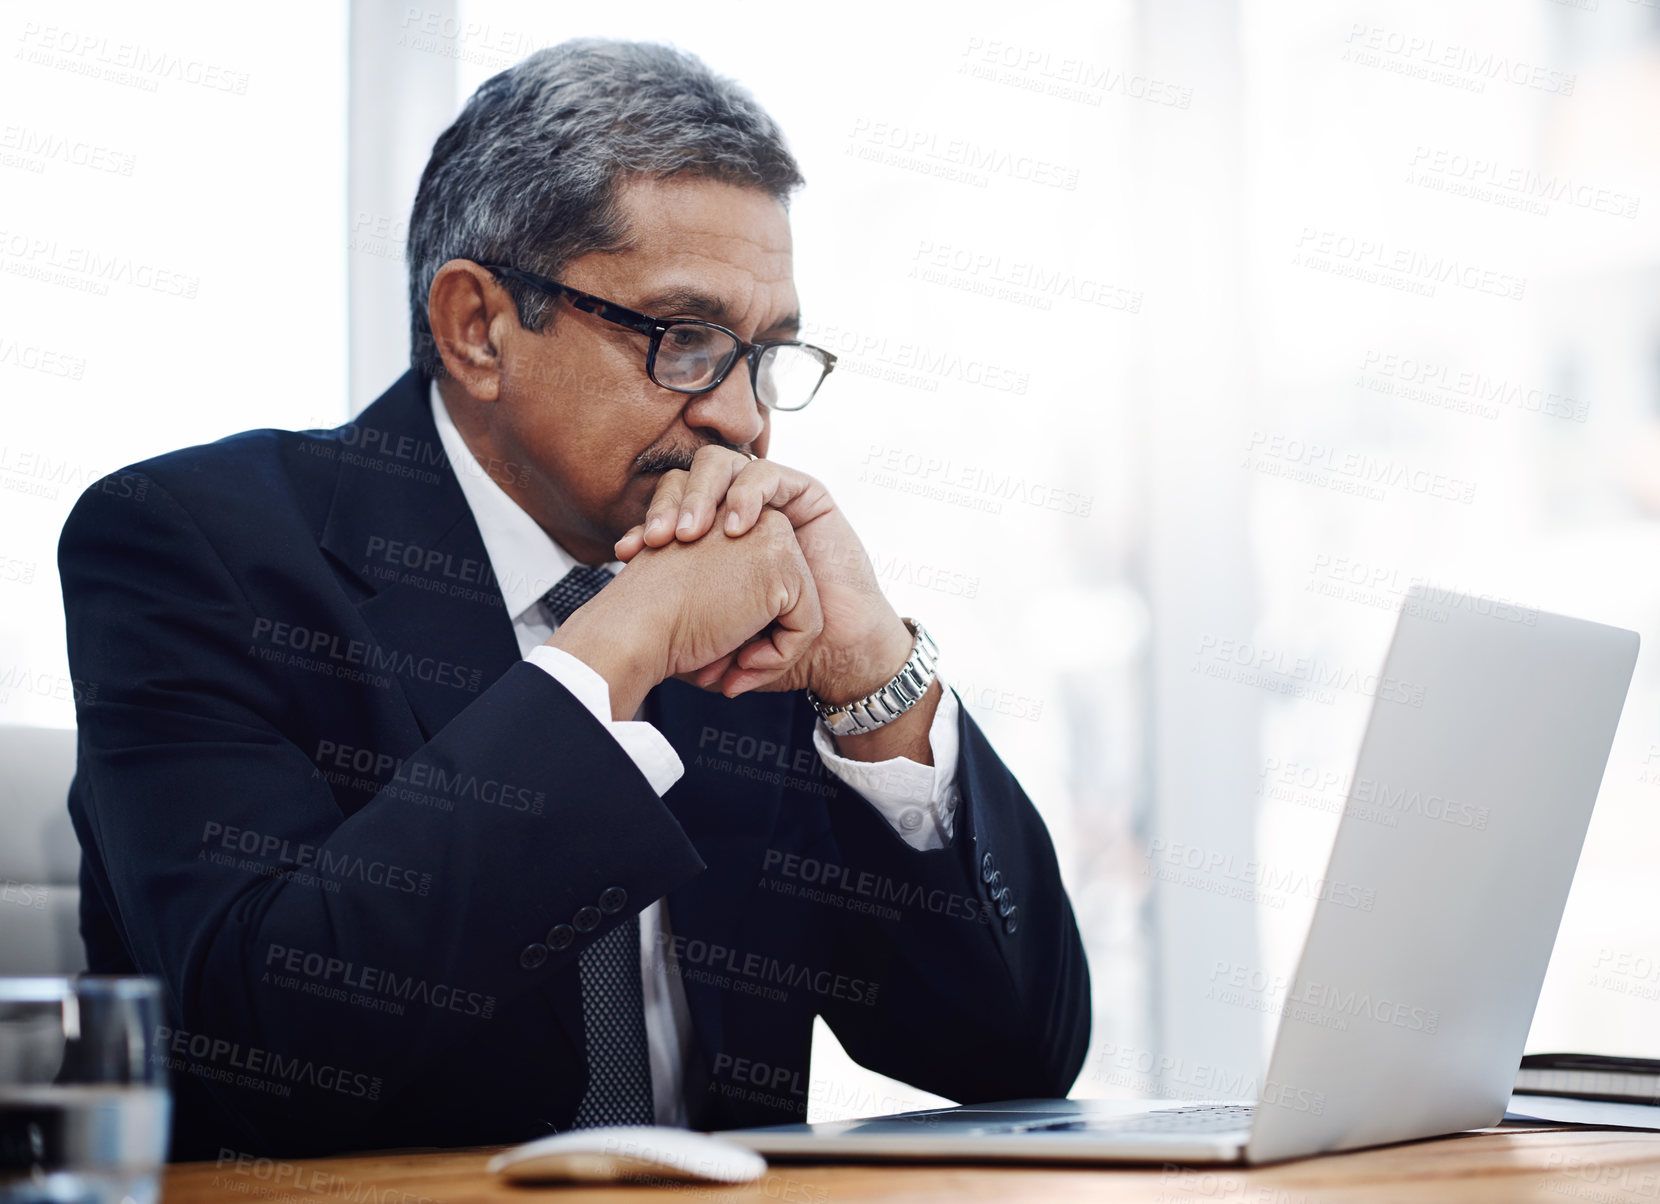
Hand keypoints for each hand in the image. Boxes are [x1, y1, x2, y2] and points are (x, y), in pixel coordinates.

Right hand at [546, 509, 821, 718]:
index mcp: (727, 520)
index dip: (737, 632)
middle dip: (755, 638)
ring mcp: (771, 536)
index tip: (700, 653)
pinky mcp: (784, 565)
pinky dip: (778, 656)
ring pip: (797, 610)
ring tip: (722, 663)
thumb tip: (760, 641)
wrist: (633, 631)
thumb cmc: (651, 624)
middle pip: (781, 595)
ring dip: (765, 649)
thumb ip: (732, 595)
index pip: (758, 586)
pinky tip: (738, 662)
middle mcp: (750, 517)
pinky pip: (806, 627)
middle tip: (714, 662)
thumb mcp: (698, 596)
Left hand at [613, 446, 911, 704]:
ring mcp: (771, 501)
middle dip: (668, 504)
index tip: (629, 554)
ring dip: (702, 494)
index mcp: (709, 539)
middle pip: (687, 479)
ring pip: (723, 465)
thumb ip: (680, 625)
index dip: (643, 525)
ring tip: (693, 532)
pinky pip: (767, 474)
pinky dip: (747, 494)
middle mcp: (737, 512)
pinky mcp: (805, 495)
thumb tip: (645, 627)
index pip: (665, 509)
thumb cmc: (774, 647)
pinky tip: (736, 527)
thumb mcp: (714, 637)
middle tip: (660, 539)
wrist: (833, 653)